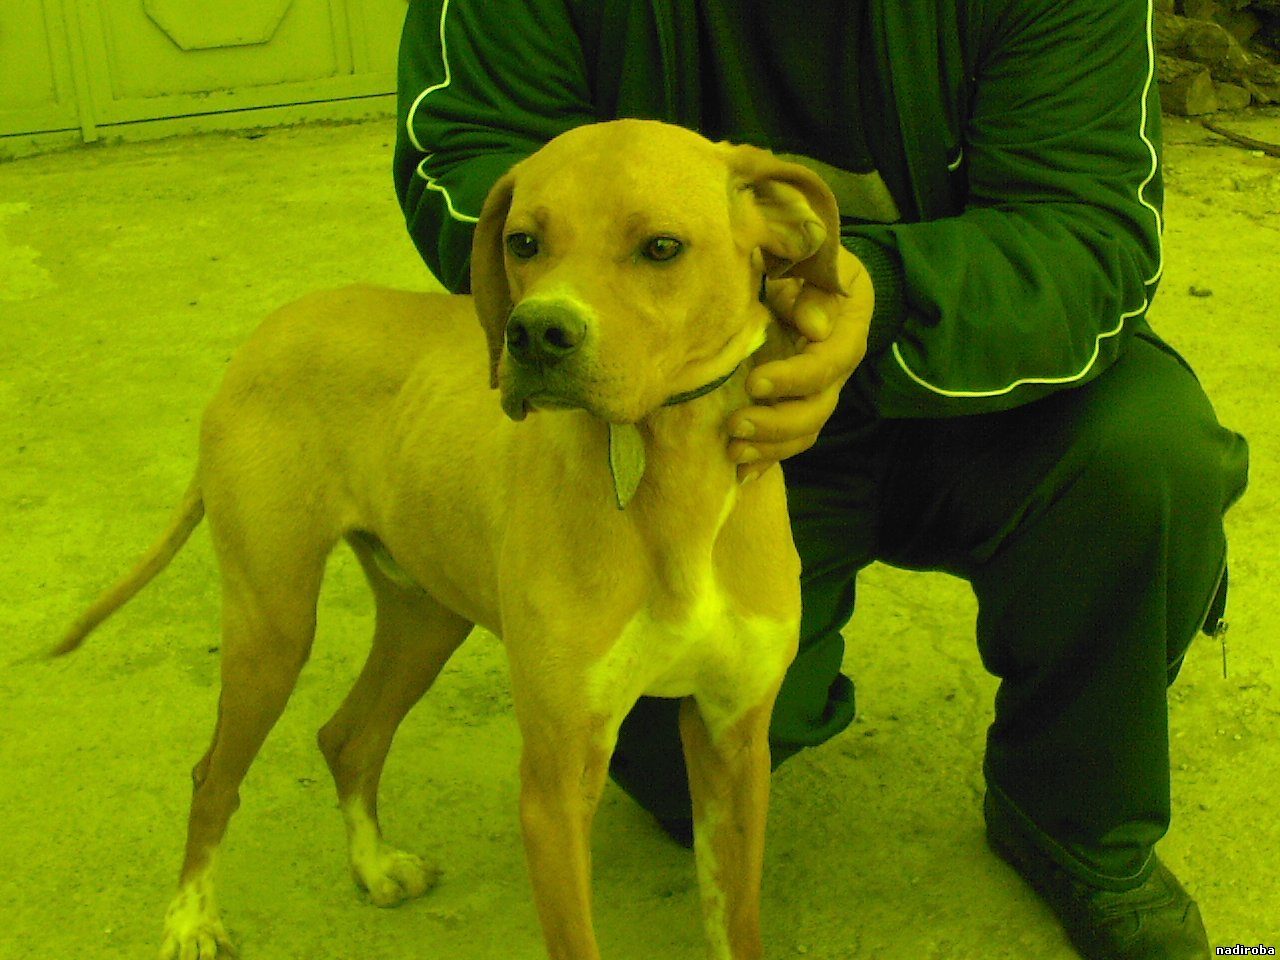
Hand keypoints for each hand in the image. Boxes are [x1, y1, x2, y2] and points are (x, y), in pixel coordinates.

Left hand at [727, 246, 873, 482]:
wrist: (808, 275)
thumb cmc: (803, 262)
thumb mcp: (811, 262)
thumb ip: (811, 288)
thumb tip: (814, 327)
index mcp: (845, 331)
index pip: (827, 364)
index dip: (794, 378)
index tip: (755, 383)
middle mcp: (836, 369)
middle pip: (817, 409)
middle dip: (777, 424)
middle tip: (736, 426)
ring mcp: (818, 392)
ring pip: (804, 432)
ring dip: (770, 449)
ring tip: (733, 453)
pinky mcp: (797, 404)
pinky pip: (789, 441)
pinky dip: (766, 460)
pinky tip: (740, 474)